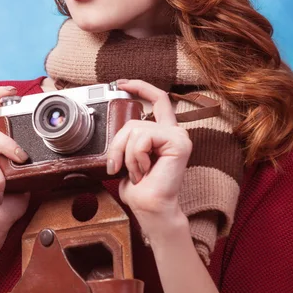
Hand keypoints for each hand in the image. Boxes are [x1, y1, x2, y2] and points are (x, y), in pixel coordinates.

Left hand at [106, 79, 191, 226]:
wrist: (151, 209)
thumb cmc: (141, 190)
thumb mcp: (127, 158)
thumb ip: (127, 141)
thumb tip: (113, 132)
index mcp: (163, 133)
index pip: (156, 99)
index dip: (140, 86)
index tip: (121, 83)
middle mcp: (173, 132)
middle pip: (134, 121)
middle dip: (118, 145)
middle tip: (118, 167)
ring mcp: (178, 135)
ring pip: (135, 130)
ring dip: (127, 155)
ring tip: (138, 173)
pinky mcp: (178, 142)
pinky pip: (143, 138)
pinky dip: (136, 156)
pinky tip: (146, 170)